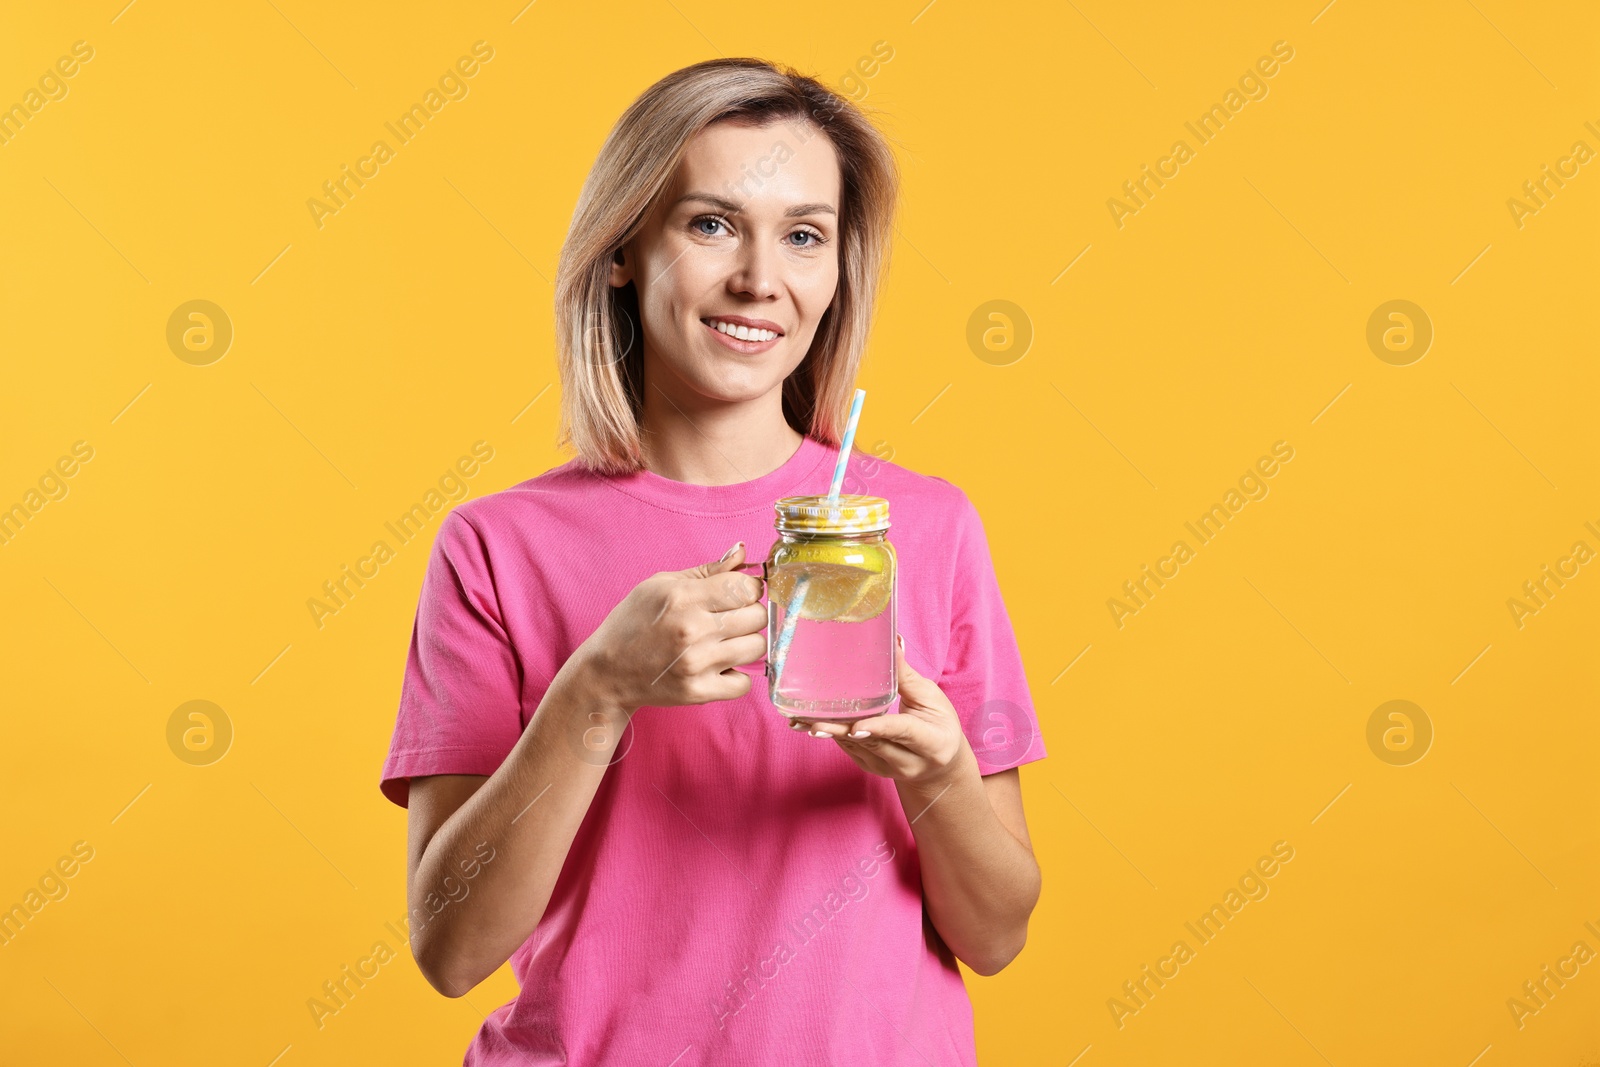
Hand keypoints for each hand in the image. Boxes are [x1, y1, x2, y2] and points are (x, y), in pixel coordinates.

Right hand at [573, 541, 765, 712]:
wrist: (607, 671)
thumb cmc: (634, 623)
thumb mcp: (661, 585)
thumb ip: (707, 571)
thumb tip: (744, 554)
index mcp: (682, 597)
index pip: (746, 587)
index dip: (749, 588)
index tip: (739, 593)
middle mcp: (692, 630)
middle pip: (757, 616)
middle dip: (749, 614)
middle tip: (729, 618)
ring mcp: (696, 664)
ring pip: (757, 647)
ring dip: (746, 643)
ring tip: (724, 642)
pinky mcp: (698, 692)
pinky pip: (745, 683)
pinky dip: (737, 675)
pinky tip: (719, 666)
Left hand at [794, 633, 971, 786]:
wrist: (940, 765)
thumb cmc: (939, 724)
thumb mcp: (930, 698)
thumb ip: (906, 675)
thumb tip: (892, 640)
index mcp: (931, 742)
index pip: (901, 732)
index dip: (878, 728)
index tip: (856, 726)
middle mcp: (908, 762)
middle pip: (871, 744)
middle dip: (841, 732)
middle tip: (813, 723)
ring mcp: (888, 769)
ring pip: (856, 748)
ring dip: (830, 733)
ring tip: (801, 720)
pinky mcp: (872, 768)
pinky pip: (849, 750)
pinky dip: (833, 735)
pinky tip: (810, 724)